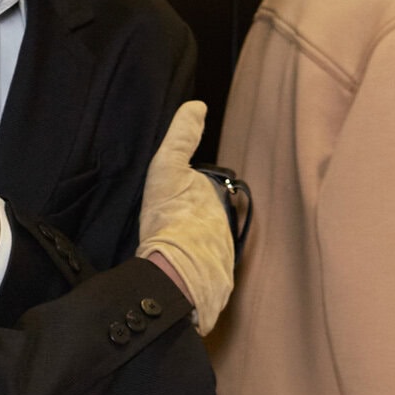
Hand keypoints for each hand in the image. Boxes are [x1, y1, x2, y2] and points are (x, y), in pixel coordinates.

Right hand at [136, 101, 233, 333]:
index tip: (174, 198)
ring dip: (193, 250)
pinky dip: (190, 274)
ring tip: (169, 251)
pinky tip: (173, 274)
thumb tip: (198, 104)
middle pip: (209, 223)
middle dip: (195, 223)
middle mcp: (227, 233)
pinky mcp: (212, 290)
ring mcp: (221, 263)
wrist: (172, 275)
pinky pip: (202, 276)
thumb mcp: (167, 169)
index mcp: (219, 204)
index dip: (191, 193)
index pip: (207, 194)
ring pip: (207, 250)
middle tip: (169, 224)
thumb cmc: (170, 219)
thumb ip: (182, 137)